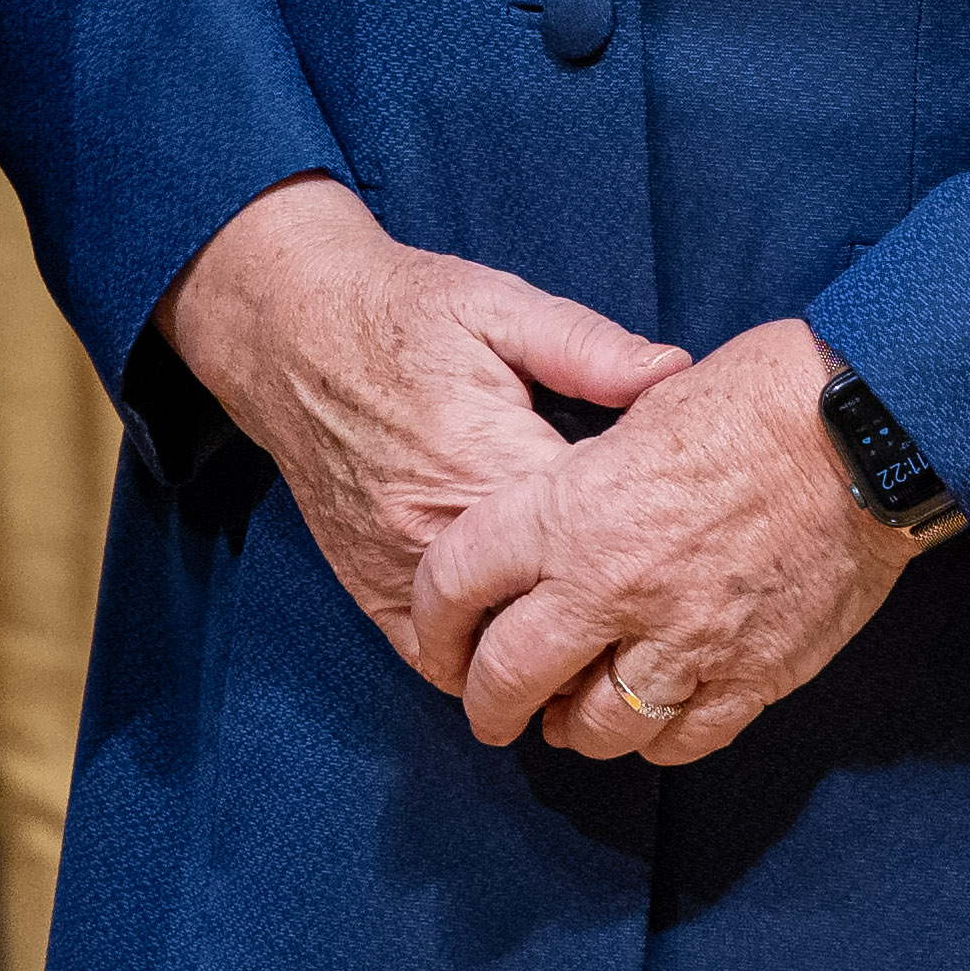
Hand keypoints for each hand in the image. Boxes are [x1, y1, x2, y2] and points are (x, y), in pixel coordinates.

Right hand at [156, 177, 686, 687]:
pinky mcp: (370, 589)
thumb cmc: (406, 313)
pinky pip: (435, 660)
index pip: (595, 537)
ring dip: (547, 653)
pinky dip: (482, 663)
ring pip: (495, 654)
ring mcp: (402, 568)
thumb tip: (674, 372)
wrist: (290, 331)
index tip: (679, 541)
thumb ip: (589, 348)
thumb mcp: (500, 307)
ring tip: (595, 637)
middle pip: (552, 611)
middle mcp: (443, 527)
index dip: (648, 545)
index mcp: (492, 458)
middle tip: (654, 606)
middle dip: (608, 614)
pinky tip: (520, 640)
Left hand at [411, 318, 921, 764]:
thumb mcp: (636, 413)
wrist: (865, 432)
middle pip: (510, 680)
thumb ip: (583, 486)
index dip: (433, 620)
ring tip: (570, 720)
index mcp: (568, 513)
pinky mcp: (751, 676)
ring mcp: (683, 642)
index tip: (441, 637)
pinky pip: (681, 741)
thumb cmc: (754, 399)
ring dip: (572, 731)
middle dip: (487, 706)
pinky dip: (654, 742)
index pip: (455, 585)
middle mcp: (611, 589)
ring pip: (596, 729)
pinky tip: (649, 725)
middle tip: (489, 712)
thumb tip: (561, 523)